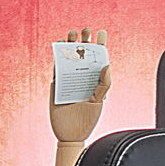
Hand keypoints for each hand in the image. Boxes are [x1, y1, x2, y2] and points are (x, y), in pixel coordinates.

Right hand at [50, 27, 110, 165]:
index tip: (102, 32)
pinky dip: (58, 58)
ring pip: (69, 59)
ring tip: (71, 33)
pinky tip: (59, 47)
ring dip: (70, 46)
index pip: (99, 59)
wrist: (71, 135)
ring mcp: (69, 81)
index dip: (100, 45)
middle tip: (85, 30)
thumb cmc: (88, 120)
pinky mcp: (57, 85)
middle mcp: (82, 78)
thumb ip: (104, 84)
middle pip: (83, 55)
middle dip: (84, 41)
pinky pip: (57, 69)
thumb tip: (107, 65)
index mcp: (95, 80)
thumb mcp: (99, 101)